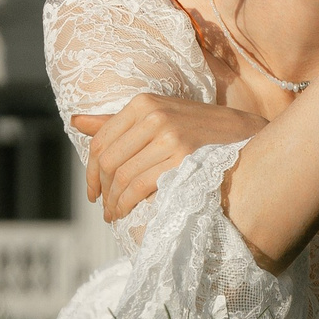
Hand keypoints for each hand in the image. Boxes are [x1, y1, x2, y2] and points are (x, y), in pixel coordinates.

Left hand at [73, 94, 266, 223]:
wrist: (243, 135)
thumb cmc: (196, 128)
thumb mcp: (157, 115)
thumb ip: (116, 122)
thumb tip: (75, 121)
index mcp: (143, 103)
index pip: (101, 141)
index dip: (91, 171)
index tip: (92, 192)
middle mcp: (154, 115)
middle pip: (109, 161)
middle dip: (101, 190)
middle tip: (104, 208)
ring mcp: (169, 136)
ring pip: (123, 176)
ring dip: (113, 202)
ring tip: (114, 215)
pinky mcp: (183, 159)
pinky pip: (141, 186)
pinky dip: (127, 204)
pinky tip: (127, 213)